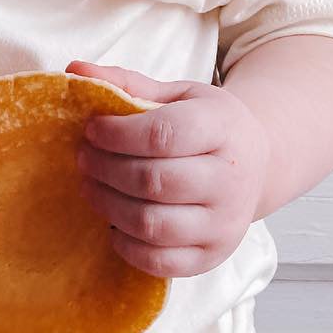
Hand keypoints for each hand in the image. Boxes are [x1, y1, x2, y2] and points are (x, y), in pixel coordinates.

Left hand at [66, 59, 269, 278]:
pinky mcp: (212, 256)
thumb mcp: (179, 95)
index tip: (92, 130)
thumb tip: (73, 71)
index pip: (163, 135)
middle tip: (84, 158)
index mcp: (224, 129)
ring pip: (151, 224)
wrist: (259, 166)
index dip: (117, 134)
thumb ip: (127, 84)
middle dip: (105, 169)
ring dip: (108, 205)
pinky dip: (125, 244)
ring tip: (91, 187)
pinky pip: (158, 261)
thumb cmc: (209, 127)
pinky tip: (114, 222)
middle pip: (152, 181)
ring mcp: (224, 223)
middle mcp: (231, 179)